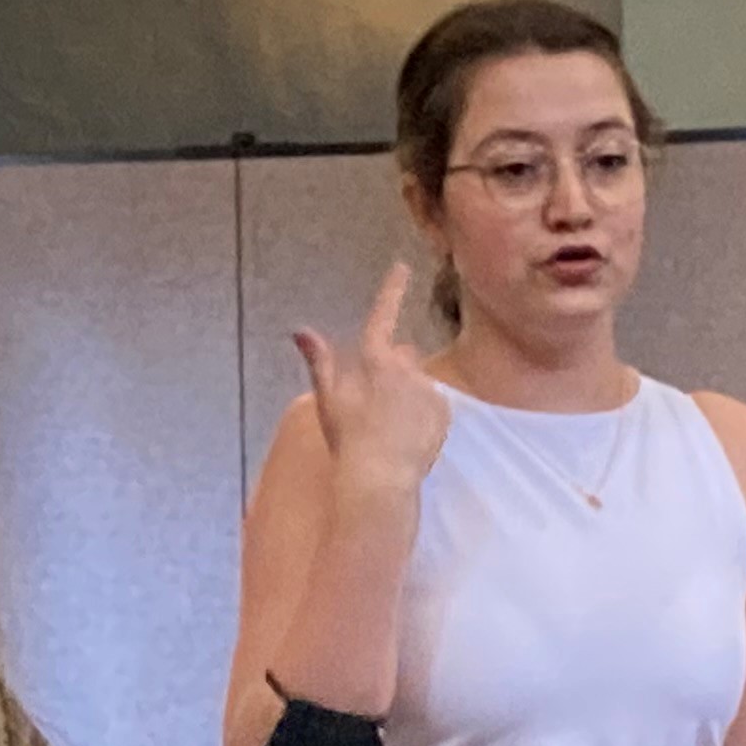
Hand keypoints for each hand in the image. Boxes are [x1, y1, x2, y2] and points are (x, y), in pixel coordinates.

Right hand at [294, 266, 448, 491]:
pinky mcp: (444, 410)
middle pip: (401, 355)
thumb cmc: (349, 439)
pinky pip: (434, 404)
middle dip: (393, 367)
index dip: (392, 289)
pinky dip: (425, 414)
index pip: (383, 315)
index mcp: (375, 361)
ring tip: (392, 427)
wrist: (381, 478)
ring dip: (409, 394)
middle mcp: (406, 368)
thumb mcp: (328, 400)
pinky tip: (409, 435)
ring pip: (418, 382)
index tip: (402, 266)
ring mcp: (428, 388)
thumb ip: (320, 362)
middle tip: (376, 402)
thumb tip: (300, 330)